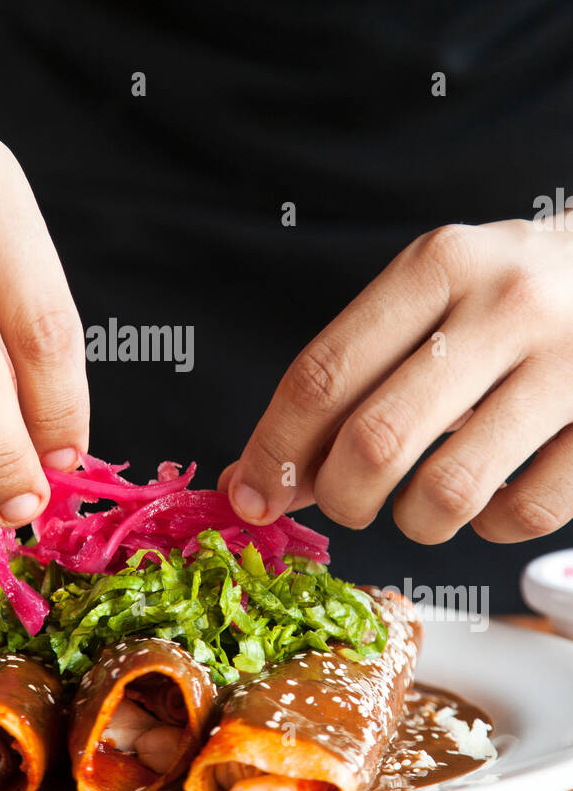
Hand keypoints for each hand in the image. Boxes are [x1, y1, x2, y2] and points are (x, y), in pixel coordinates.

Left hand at [221, 220, 572, 544]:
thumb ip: (351, 375)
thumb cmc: (510, 293)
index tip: (250, 497)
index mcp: (439, 264)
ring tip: (421, 506)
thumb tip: (259, 478)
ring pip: (449, 491)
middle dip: (339, 496)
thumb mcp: (431, 296)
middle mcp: (505, 305)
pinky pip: (525, 513)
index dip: (273, 449)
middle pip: (375, 439)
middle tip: (345, 504)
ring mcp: (570, 363)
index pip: (324, 373)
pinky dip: (490, 526)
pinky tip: (489, 499)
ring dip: (415, 522)